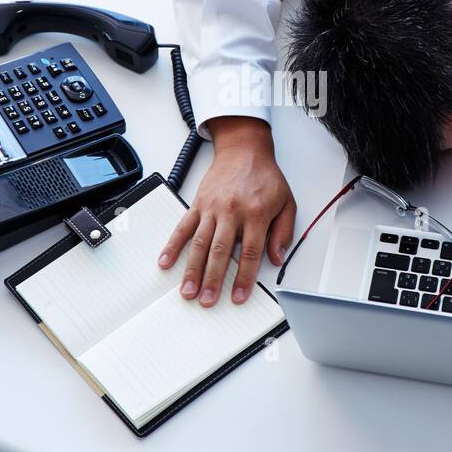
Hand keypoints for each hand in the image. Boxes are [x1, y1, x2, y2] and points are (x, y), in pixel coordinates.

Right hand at [158, 117, 296, 306]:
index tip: (238, 297)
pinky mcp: (198, 204)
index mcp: (256, 214)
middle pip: (221, 252)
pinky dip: (173, 246)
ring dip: (192, 270)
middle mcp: (232, 212)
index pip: (250, 252)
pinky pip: (183, 227)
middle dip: (213, 280)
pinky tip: (165, 261)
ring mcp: (212, 208)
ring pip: (200, 244)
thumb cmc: (265, 177)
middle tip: (206, 301)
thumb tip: (276, 258)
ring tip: (187, 290)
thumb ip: (283, 232)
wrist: (244, 150)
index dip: (244, 278)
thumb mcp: (286, 203)